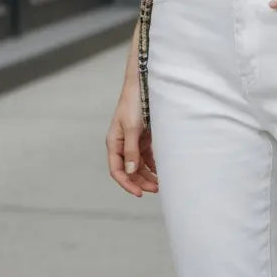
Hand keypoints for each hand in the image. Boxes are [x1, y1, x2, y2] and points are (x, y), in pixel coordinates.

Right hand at [105, 78, 158, 197]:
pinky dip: (153, 164)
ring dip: (148, 175)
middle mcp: (122, 144)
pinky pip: (147, 156)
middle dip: (141, 181)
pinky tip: (162, 171)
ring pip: (139, 165)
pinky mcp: (143, 136)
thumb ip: (132, 150)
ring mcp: (133, 141)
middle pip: (129, 170)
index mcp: (114, 143)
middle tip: (156, 189)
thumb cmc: (133, 103)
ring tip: (161, 183)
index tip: (139, 193)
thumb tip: (131, 172)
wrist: (143, 83)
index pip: (117, 170)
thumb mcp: (132, 127)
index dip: (127, 183)